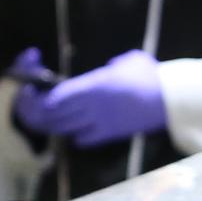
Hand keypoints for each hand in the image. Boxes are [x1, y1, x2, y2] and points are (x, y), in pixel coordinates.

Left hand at [14, 49, 166, 144]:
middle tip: (37, 105)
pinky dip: (74, 136)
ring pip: (64, 129)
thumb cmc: (149, 75)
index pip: (55, 97)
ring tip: (51, 117)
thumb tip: (107, 68)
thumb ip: (110, 65)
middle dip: (39, 112)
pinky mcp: (109, 135)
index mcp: (92, 85)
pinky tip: (76, 129)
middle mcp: (90, 106)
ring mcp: (98, 122)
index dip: (39, 97)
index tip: (34, 89)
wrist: (168, 99)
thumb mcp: (127, 60)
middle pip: (53, 116)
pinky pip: (82, 140)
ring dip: (54, 124)